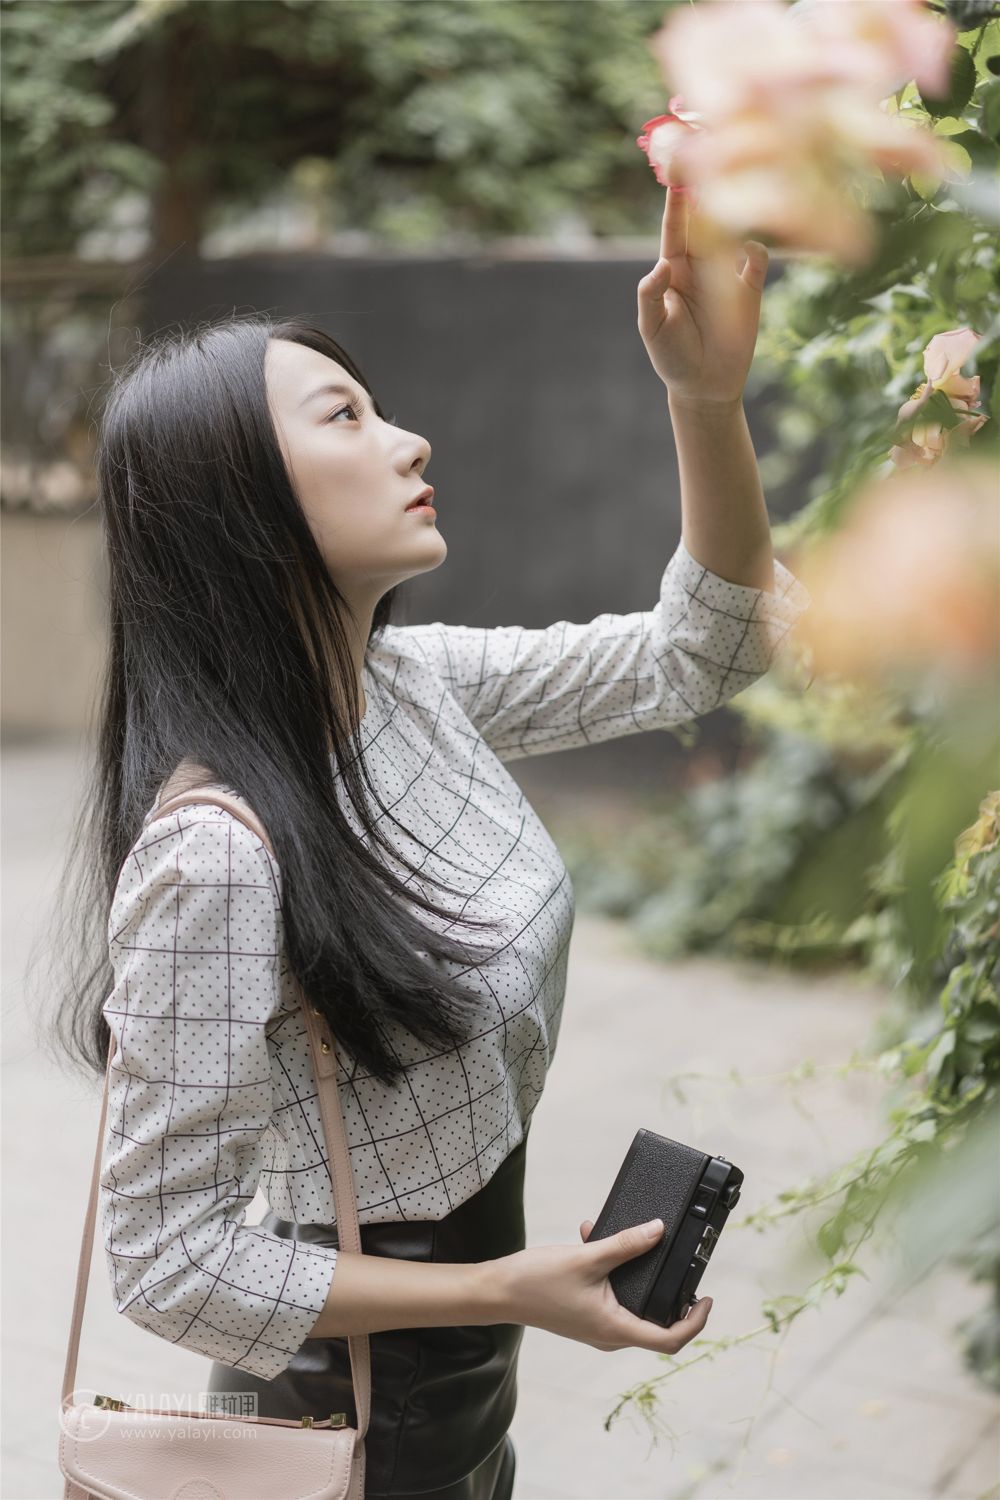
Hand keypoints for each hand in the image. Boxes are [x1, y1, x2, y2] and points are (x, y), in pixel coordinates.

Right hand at [490, 1217, 712, 1353]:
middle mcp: (608, 1334)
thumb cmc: (537, 1282)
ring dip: (635, 1272)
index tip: (705, 1297)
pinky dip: (612, 1268)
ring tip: (632, 1238)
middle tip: (681, 1268)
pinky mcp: (584, 1313)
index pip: (669, 1340)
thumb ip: (626, 1244)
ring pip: (632, 1305)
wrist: (496, 1290)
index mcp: (614, 1329)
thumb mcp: (588, 1258)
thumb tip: (658, 1230)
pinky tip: (596, 1236)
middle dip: (670, 1294)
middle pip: (656, 1325)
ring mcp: (595, 1325)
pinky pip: (611, 1294)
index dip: (694, 1321)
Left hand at [637, 186, 768, 407]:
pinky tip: (748, 250)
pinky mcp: (749, 289)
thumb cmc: (671, 357)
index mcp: (674, 268)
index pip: (675, 228)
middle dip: (708, 191)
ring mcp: (727, 273)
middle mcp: (701, 263)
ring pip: (734, 232)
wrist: (705, 386)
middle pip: (707, 219)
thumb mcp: (653, 328)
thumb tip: (662, 264)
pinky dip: (755, 248)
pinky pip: (757, 257)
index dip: (676, 202)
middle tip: (711, 158)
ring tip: (734, 194)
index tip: (677, 173)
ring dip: (735, 213)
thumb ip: (651, 295)